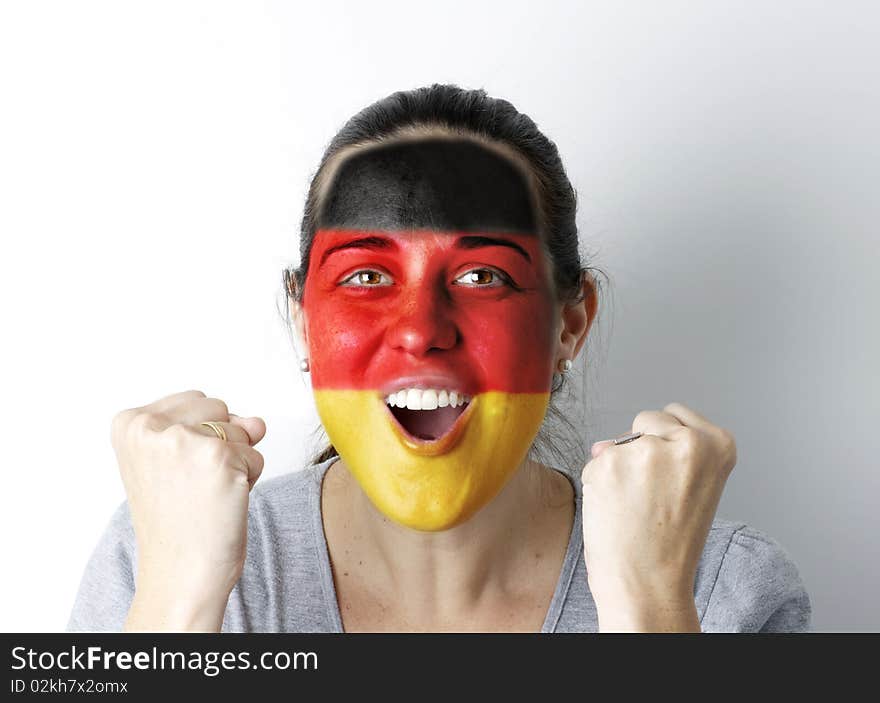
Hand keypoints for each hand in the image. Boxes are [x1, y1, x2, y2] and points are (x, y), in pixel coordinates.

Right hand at [110, 390, 265, 630]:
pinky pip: (256, 456)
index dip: (200, 437)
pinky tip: (221, 502)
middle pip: (220, 409)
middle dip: (221, 444)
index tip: (177, 473)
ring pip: (241, 431)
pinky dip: (249, 480)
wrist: (180, 573)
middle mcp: (150, 427)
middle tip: (194, 485)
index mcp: (130, 423)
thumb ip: (217, 426)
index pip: (196, 401)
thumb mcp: (183, 459)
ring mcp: (184, 440)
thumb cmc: (179, 520)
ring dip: (237, 462)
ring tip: (206, 494)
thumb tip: (257, 422)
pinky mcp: (219, 458)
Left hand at [582, 402, 736, 631]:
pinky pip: (595, 461)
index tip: (672, 476)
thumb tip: (604, 444)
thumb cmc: (669, 544)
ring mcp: (646, 450)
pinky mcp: (609, 463)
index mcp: (717, 444)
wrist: (648, 584)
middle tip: (652, 497)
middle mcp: (686, 441)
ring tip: (634, 507)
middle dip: (641, 449)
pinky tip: (615, 509)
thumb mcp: (691, 487)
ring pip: (618, 442)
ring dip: (618, 468)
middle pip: (645, 420)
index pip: (675, 413)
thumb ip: (663, 452)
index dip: (665, 444)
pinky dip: (598, 482)